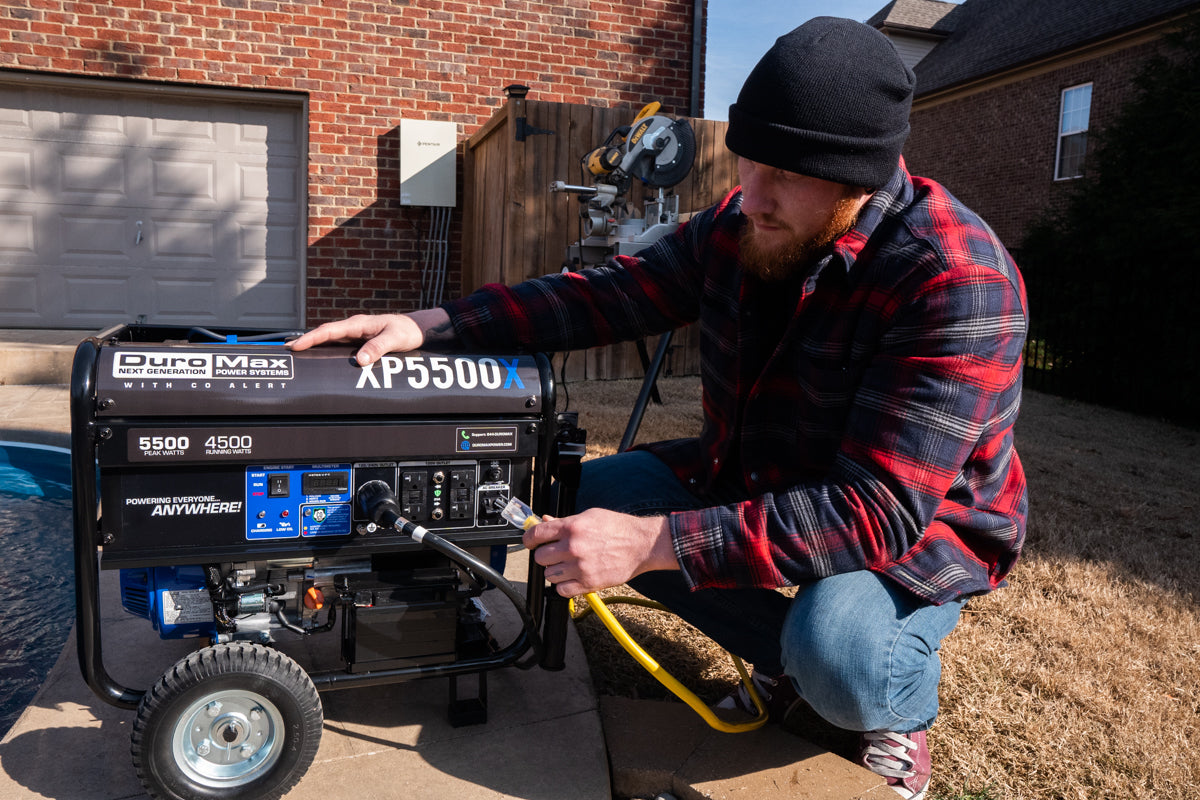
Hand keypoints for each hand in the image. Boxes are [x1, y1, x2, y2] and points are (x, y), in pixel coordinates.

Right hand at [287, 309, 453, 365]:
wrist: (416, 330)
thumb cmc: (406, 331)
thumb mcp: (394, 339)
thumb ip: (378, 348)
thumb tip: (360, 360)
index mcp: (358, 324)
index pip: (329, 330)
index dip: (311, 338)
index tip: (296, 345)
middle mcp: (353, 328)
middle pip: (324, 336)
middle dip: (306, 342)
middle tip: (287, 351)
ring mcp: (355, 336)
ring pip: (330, 342)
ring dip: (315, 347)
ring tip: (297, 357)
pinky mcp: (359, 343)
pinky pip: (339, 348)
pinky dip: (327, 352)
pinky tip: (320, 361)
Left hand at [523, 508, 677, 596]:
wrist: (641, 544)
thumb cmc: (618, 528)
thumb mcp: (589, 516)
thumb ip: (564, 521)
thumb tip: (544, 521)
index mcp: (572, 527)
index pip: (535, 534)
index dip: (529, 539)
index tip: (530, 542)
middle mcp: (573, 547)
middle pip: (539, 557)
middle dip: (545, 555)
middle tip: (555, 554)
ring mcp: (580, 567)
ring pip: (548, 575)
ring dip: (554, 571)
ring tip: (567, 566)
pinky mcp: (588, 583)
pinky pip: (561, 590)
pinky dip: (563, 586)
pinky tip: (572, 578)